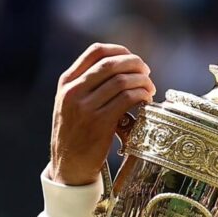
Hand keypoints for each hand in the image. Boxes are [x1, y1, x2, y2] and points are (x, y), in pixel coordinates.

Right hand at [49, 43, 155, 185]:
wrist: (69, 166)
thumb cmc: (76, 134)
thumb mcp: (71, 104)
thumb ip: (88, 85)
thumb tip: (122, 68)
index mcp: (67, 82)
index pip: (96, 51)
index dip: (120, 51)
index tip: (133, 59)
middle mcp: (73, 91)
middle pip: (112, 64)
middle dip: (136, 65)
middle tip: (147, 73)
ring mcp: (85, 107)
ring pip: (122, 80)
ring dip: (142, 82)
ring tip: (150, 89)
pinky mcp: (100, 123)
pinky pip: (127, 99)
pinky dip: (141, 96)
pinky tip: (146, 101)